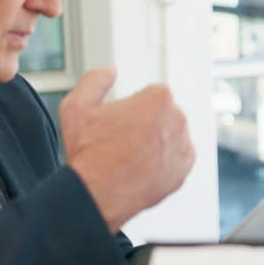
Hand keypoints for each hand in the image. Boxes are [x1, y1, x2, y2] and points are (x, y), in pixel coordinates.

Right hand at [61, 69, 195, 231]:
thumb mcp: (78, 106)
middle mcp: (178, 118)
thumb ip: (95, 80)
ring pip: (170, 136)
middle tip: (122, 141)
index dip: (132, 108)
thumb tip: (110, 71)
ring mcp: (184, 144)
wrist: (98, 193)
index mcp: (159, 98)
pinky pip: (176, 158)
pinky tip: (141, 167)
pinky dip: (163, 161)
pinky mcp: (185, 168)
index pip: (151, 95)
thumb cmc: (89, 152)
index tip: (120, 122)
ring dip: (156, 142)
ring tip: (130, 156)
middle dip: (147, 123)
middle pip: (163, 114)